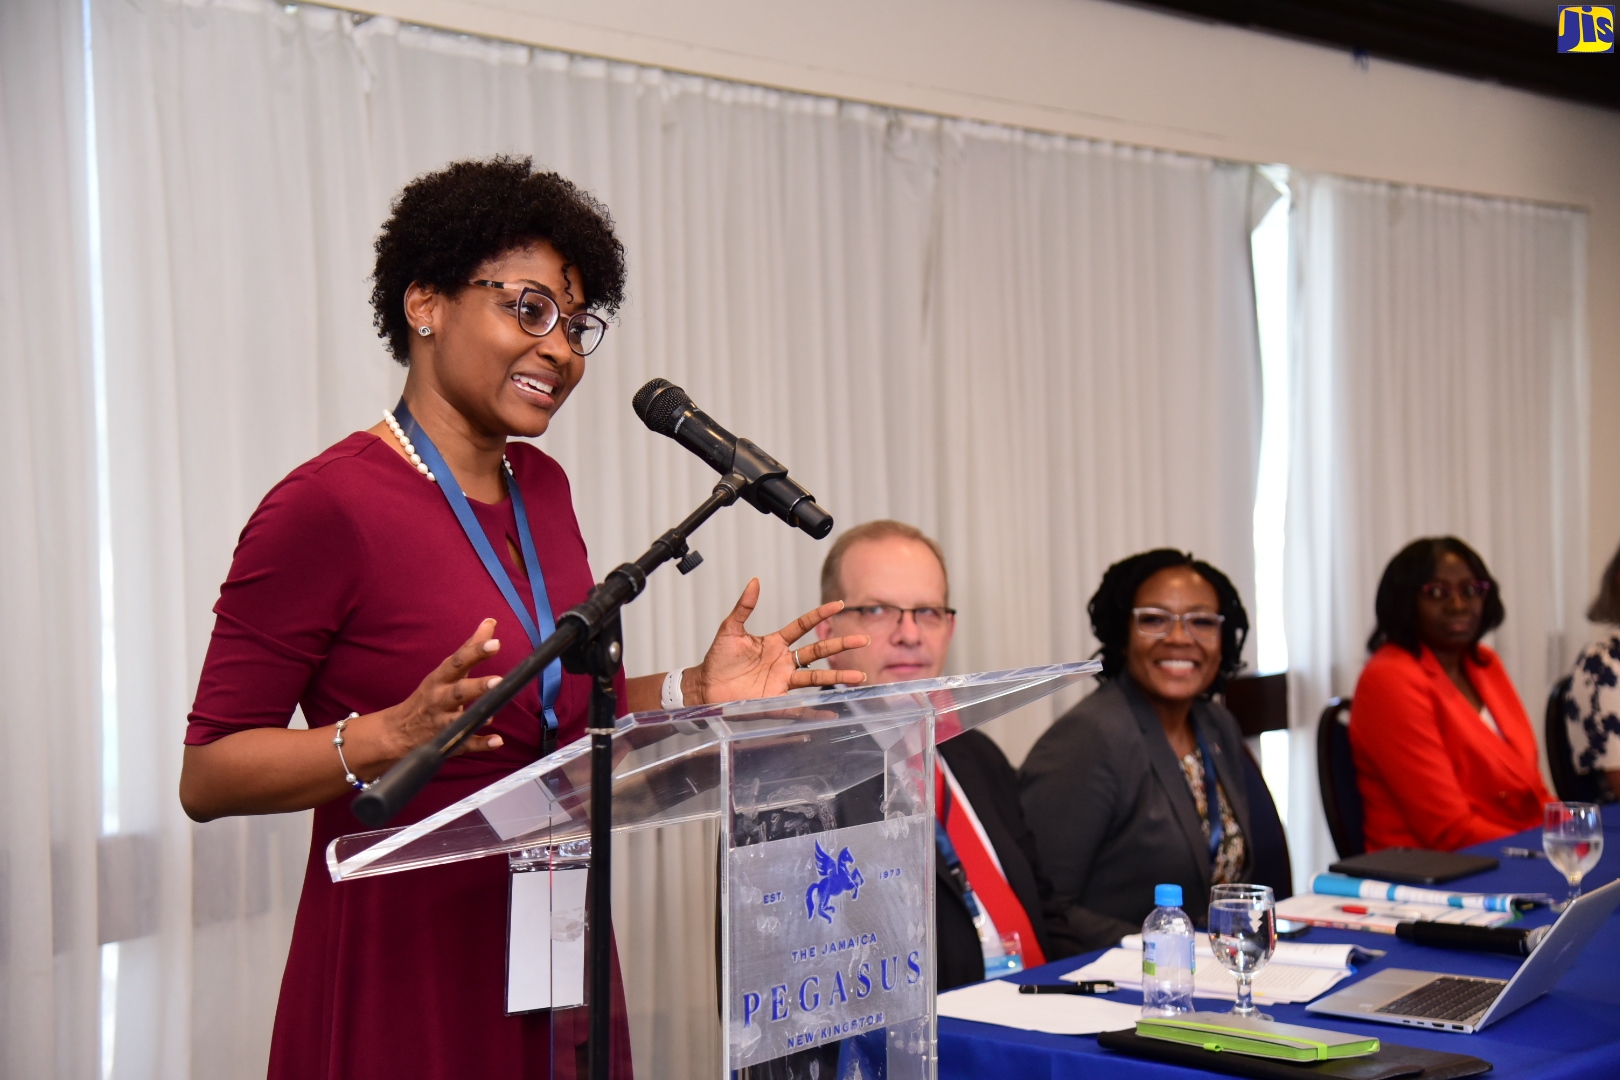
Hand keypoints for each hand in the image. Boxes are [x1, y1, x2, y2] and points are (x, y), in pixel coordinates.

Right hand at [383, 618, 507, 755]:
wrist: (398, 731)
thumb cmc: (431, 694)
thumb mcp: (446, 670)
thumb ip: (470, 648)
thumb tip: (491, 622)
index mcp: (440, 679)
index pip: (458, 662)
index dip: (475, 652)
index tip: (494, 642)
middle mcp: (439, 699)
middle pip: (457, 692)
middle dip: (476, 687)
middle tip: (498, 680)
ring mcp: (441, 723)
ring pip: (457, 720)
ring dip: (475, 716)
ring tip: (493, 713)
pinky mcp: (447, 742)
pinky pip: (464, 744)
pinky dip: (480, 744)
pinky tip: (497, 740)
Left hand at [686, 579, 869, 704]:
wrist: (705, 687)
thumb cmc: (717, 659)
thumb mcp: (730, 630)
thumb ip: (744, 607)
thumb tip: (754, 581)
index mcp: (775, 643)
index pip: (803, 626)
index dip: (820, 615)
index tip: (839, 604)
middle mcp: (784, 662)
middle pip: (818, 652)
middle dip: (840, 645)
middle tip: (862, 640)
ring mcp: (782, 682)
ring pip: (816, 679)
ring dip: (837, 678)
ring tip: (859, 678)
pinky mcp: (775, 702)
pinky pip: (799, 706)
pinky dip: (815, 711)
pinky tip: (832, 711)